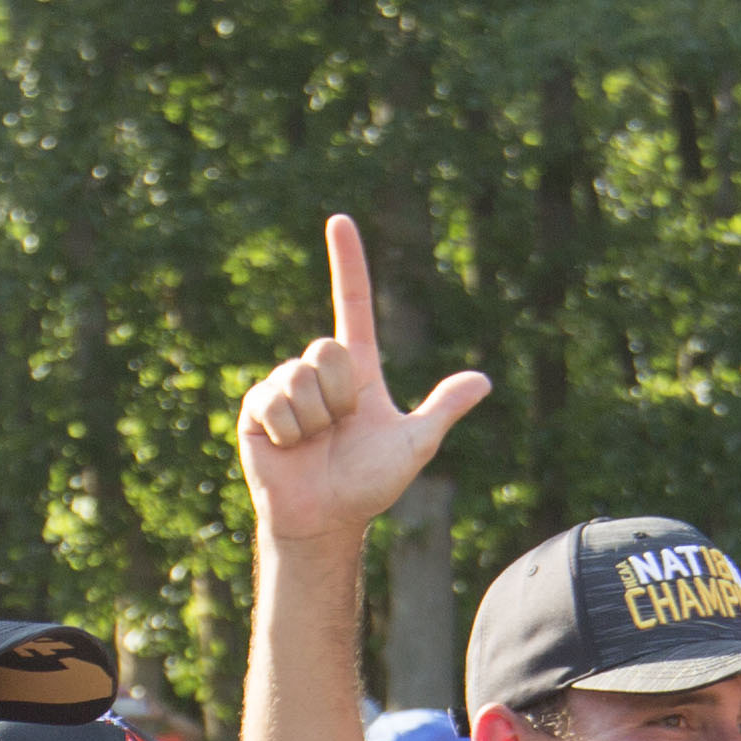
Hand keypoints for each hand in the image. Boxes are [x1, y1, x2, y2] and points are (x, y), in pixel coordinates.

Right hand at [235, 214, 492, 547]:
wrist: (325, 519)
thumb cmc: (369, 485)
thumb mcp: (414, 446)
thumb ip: (442, 410)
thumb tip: (483, 381)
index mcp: (357, 370)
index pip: (351, 303)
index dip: (347, 263)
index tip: (339, 220)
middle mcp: (318, 371)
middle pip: (327, 348)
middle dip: (339, 395)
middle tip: (339, 429)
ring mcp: (284, 387)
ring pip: (300, 376)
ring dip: (314, 419)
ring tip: (314, 443)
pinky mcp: (256, 409)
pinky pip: (274, 400)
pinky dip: (289, 431)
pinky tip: (289, 449)